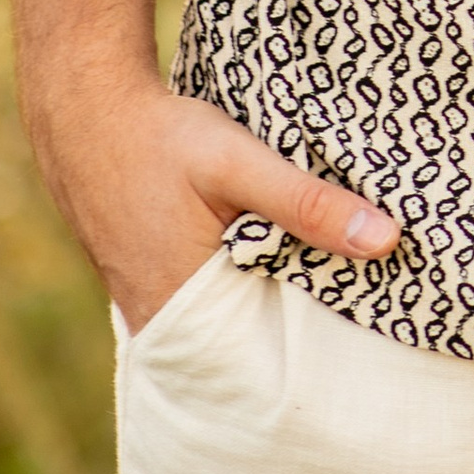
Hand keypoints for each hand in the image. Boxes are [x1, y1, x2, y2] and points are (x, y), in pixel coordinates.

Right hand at [24, 56, 400, 331]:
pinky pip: (210, 302)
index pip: (264, 363)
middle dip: (297, 340)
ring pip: (230, 323)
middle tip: (365, 330)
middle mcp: (163, 322)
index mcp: (183, 311)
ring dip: (271, 311)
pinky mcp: (152, 279)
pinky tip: (277, 268)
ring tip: (331, 300)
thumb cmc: (158, 139)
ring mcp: (151, 304)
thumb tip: (386, 241)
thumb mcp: (239, 164)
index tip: (370, 350)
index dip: (314, 357)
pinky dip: (244, 289)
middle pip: (248, 348)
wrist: (86, 110)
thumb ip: (307, 203)